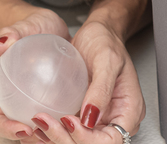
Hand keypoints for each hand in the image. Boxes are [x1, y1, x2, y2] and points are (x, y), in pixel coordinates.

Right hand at [0, 9, 71, 140]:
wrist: (59, 27)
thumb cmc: (38, 28)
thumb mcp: (28, 25)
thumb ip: (14, 32)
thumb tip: (1, 45)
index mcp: (4, 92)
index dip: (5, 128)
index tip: (24, 128)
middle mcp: (20, 103)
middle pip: (20, 133)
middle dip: (35, 140)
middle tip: (54, 135)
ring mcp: (39, 105)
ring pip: (44, 131)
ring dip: (54, 136)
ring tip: (72, 130)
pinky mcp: (59, 104)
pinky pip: (62, 119)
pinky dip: (70, 125)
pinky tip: (85, 119)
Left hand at [30, 20, 145, 143]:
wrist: (97, 33)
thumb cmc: (106, 41)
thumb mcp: (107, 59)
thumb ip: (101, 89)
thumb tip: (92, 118)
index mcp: (129, 110)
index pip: (112, 140)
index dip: (88, 139)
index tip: (69, 121)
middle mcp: (114, 119)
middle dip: (67, 140)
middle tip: (45, 122)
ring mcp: (99, 120)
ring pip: (78, 142)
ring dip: (56, 139)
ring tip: (38, 124)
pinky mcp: (83, 116)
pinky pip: (69, 133)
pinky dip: (53, 133)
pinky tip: (38, 126)